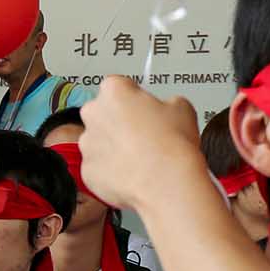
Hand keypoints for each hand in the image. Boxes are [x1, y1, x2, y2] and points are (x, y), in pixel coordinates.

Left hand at [78, 77, 203, 215]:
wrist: (167, 183)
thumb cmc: (173, 145)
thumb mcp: (182, 108)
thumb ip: (166, 103)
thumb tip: (166, 110)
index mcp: (114, 91)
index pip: (119, 86)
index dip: (134, 98)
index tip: (143, 108)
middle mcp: (94, 114)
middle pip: (104, 113)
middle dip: (120, 122)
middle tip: (144, 134)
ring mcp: (88, 144)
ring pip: (100, 142)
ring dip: (115, 147)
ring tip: (141, 158)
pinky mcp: (87, 172)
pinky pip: (99, 168)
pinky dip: (112, 171)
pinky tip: (133, 173)